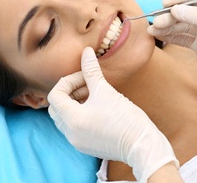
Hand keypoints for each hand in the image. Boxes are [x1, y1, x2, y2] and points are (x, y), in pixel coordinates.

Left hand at [48, 47, 178, 181]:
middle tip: (88, 84)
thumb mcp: (106, 91)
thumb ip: (91, 70)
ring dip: (75, 103)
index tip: (86, 77)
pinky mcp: (87, 146)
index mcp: (71, 119)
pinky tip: (98, 108)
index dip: (69, 81)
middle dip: (69, 92)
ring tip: (95, 95)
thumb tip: (86, 51)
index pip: (55, 95)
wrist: (142, 145)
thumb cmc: (125, 118)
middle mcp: (70, 133)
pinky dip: (80, 115)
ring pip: (65, 118)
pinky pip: (75, 127)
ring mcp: (77, 142)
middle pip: (57, 107)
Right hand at [148, 0, 196, 140]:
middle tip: (157, 22)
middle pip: (186, 10)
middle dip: (170, 15)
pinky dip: (170, 36)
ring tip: (153, 30)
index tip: (166, 3)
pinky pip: (182, 37)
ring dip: (167, 26)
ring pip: (182, 24)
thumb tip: (176, 9)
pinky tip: (159, 35)